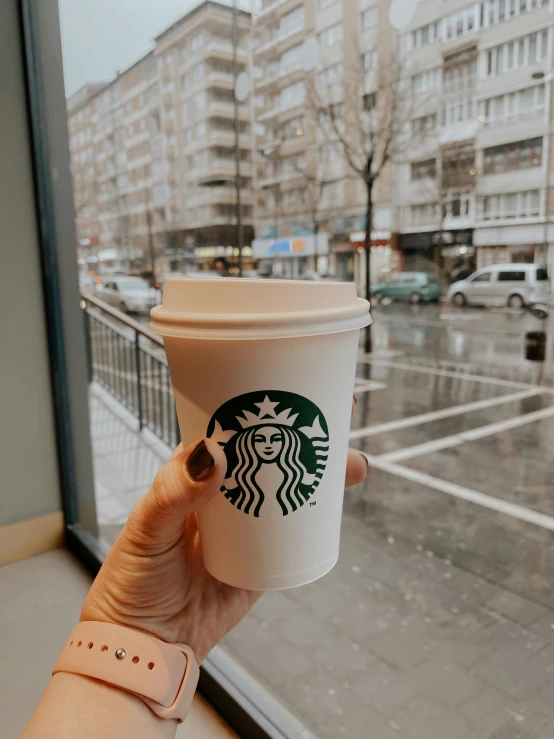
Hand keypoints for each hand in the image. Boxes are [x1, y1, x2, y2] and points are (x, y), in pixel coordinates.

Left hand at [81, 435, 367, 662]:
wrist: (146, 645)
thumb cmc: (132, 583)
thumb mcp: (146, 530)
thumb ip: (174, 492)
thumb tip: (215, 453)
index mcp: (191, 477)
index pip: (229, 432)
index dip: (257, 409)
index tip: (287, 390)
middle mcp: (222, 497)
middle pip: (269, 455)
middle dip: (303, 436)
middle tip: (339, 419)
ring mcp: (246, 529)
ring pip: (289, 489)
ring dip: (321, 473)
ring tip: (352, 463)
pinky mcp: (264, 561)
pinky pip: (296, 534)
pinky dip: (319, 518)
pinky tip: (339, 504)